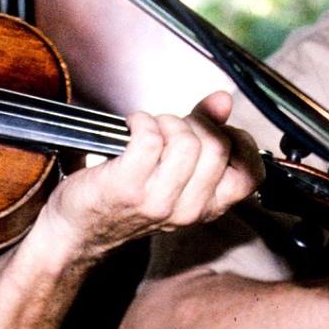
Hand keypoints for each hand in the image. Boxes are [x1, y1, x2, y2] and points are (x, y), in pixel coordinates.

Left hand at [38, 91, 262, 261]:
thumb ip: (205, 132)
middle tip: (172, 127)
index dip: (239, 141)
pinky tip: (132, 127)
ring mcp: (158, 201)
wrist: (77, 228)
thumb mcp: (175, 170)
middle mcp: (189, 210)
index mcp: (207, 207)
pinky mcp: (128, 186)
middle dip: (194, 123)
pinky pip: (150, 138)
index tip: (217, 129)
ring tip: (150, 129)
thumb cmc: (126, 197)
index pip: (250, 175)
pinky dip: (140, 122)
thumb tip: (222, 100)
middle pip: (217, 147)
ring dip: (165, 122)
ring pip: (186, 142)